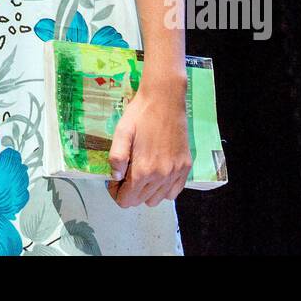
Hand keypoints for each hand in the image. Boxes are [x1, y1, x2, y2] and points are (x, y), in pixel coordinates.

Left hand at [105, 76, 191, 207]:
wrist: (165, 99)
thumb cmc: (140, 113)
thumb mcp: (121, 132)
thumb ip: (116, 157)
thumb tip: (115, 177)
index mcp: (144, 169)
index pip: (127, 200)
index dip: (116, 193)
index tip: (114, 180)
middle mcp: (162, 175)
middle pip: (141, 201)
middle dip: (129, 192)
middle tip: (125, 173)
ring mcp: (176, 172)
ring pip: (157, 200)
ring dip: (145, 192)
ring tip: (140, 172)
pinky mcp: (186, 167)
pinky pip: (174, 192)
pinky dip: (163, 189)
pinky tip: (156, 173)